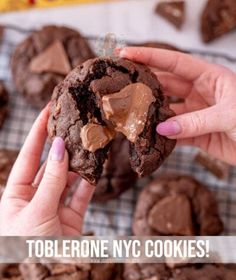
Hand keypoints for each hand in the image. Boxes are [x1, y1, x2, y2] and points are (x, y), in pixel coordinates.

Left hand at [0, 106, 94, 235]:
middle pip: (50, 166)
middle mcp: (34, 199)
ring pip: (68, 179)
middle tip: (75, 121)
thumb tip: (61, 148)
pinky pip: (81, 196)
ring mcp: (54, 209)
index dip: (37, 134)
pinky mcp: (72, 220)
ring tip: (91, 140)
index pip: (29, 157)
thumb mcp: (36, 212)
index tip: (48, 109)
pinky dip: (90, 182)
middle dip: (62, 144)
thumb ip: (52, 181)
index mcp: (15, 195)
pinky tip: (98, 165)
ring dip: (80, 162)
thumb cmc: (28, 247)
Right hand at [119, 47, 235, 163]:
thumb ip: (194, 122)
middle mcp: (201, 93)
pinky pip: (176, 135)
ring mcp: (198, 114)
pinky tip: (148, 138)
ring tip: (128, 115)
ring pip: (168, 111)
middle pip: (166, 85)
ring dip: (150, 114)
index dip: (150, 57)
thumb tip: (162, 128)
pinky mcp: (199, 136)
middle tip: (119, 85)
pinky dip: (163, 137)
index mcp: (210, 77)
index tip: (126, 52)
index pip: (174, 62)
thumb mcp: (228, 116)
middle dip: (144, 84)